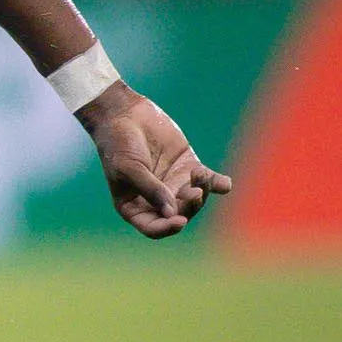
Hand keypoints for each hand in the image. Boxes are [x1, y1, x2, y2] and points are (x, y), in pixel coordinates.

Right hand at [78, 86, 231, 238]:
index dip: (167, 228)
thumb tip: (172, 213)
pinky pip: (209, 182)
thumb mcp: (128, 167)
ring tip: (198, 172)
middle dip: (189, 206)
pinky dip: (219, 185)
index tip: (180, 221)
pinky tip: (223, 183)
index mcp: (133, 205)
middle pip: (179, 215)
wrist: (126, 113)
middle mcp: (155, 199)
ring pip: (196, 200)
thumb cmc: (117, 143)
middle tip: (194, 191)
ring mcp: (173, 184)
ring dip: (202, 190)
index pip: (153, 227)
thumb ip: (150, 190)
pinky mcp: (188, 168)